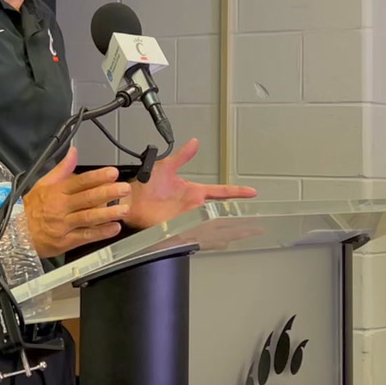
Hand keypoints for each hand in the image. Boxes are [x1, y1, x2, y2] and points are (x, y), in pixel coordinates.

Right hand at [23, 146, 131, 256]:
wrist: (15, 232)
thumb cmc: (31, 208)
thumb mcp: (43, 184)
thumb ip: (62, 169)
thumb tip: (73, 152)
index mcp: (56, 192)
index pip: (80, 182)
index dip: (97, 177)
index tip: (112, 173)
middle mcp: (61, 207)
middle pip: (87, 199)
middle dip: (107, 193)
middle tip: (124, 189)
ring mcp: (64, 225)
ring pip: (88, 217)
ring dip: (107, 213)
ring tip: (123, 209)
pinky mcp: (66, 241)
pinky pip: (85, 236)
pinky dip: (100, 233)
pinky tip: (113, 228)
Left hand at [122, 138, 256, 229]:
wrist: (130, 200)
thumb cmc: (145, 185)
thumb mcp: (167, 167)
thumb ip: (182, 156)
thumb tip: (194, 142)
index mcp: (194, 192)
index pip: (220, 191)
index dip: (236, 191)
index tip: (251, 191)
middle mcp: (193, 206)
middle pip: (220, 212)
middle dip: (238, 217)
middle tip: (255, 221)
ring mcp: (187, 218)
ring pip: (211, 225)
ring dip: (227, 229)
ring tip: (245, 232)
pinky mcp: (178, 227)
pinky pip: (195, 233)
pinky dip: (206, 237)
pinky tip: (218, 241)